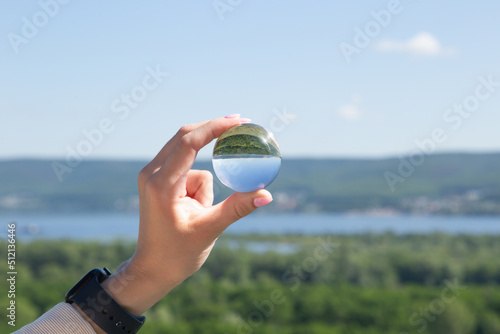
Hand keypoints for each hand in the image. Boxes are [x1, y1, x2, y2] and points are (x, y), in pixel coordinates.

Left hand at [101, 116, 272, 315]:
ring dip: (204, 179)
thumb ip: (237, 208)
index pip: (189, 143)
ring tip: (200, 211)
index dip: (214, 127)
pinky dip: (197, 183)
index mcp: (162, 184)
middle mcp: (151, 173)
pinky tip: (192, 208)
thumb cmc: (177, 254)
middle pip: (185, 137)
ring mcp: (151, 175)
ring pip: (188, 156)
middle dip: (212, 131)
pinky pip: (185, 169)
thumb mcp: (210, 229)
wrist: (151, 269)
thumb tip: (266, 194)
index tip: (238, 121)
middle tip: (240, 124)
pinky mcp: (155, 179)